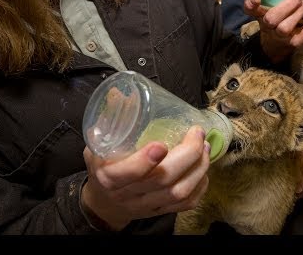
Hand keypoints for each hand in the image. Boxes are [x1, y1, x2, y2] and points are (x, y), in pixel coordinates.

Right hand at [81, 125, 210, 230]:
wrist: (105, 203)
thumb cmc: (103, 167)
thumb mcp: (98, 144)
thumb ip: (108, 121)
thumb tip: (120, 92)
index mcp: (109, 177)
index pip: (127, 174)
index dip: (145, 161)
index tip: (161, 144)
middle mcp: (129, 194)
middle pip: (163, 181)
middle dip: (187, 156)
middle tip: (197, 134)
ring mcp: (147, 205)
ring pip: (179, 193)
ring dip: (198, 168)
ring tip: (205, 147)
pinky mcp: (161, 211)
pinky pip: (186, 204)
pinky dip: (200, 186)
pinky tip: (203, 168)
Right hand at [244, 0, 302, 62]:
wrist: (275, 47)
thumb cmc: (274, 21)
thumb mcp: (269, 9)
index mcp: (260, 15)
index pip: (250, 10)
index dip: (251, 4)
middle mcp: (267, 26)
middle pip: (271, 19)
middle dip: (285, 6)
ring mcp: (278, 37)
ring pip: (284, 29)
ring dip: (296, 15)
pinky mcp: (289, 44)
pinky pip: (297, 41)